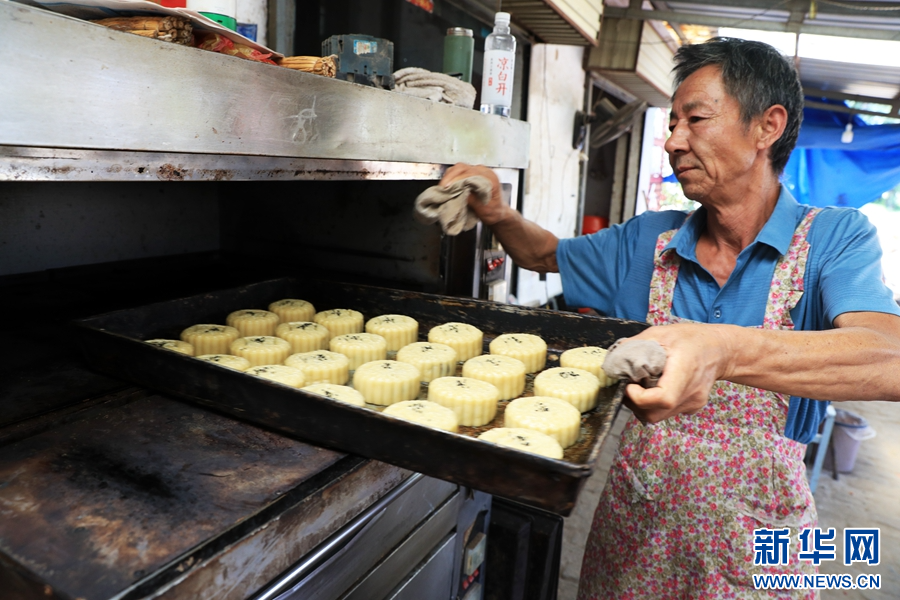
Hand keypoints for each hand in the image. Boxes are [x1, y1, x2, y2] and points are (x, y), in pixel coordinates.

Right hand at [440, 163, 506, 225]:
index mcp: (491, 179)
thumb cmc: (493, 212)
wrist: (498, 213)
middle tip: (442, 187)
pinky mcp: (473, 174)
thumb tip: (458, 192)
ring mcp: (478, 172)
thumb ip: (472, 198)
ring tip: (443, 187)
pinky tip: (448, 185)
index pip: (471, 173)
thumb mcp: (483, 209)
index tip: (448, 186)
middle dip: (450, 176)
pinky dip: (452, 177)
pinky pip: (460, 172)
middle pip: (463, 168)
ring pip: (460, 168)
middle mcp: (485, 172)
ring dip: (450, 176)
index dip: (457, 179)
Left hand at [619, 323, 733, 423]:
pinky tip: (655, 387)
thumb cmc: (692, 339)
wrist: (721, 350)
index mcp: (684, 371)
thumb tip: (614, 360)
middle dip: (634, 403)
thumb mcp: (660, 333)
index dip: (639, 397)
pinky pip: (665, 412)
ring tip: (641, 385)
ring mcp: (692, 404)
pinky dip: (653, 404)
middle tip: (629, 385)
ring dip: (642, 405)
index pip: (662, 398)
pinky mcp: (691, 407)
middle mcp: (690, 393)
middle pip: (654, 414)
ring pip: (657, 416)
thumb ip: (635, 346)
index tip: (629, 385)